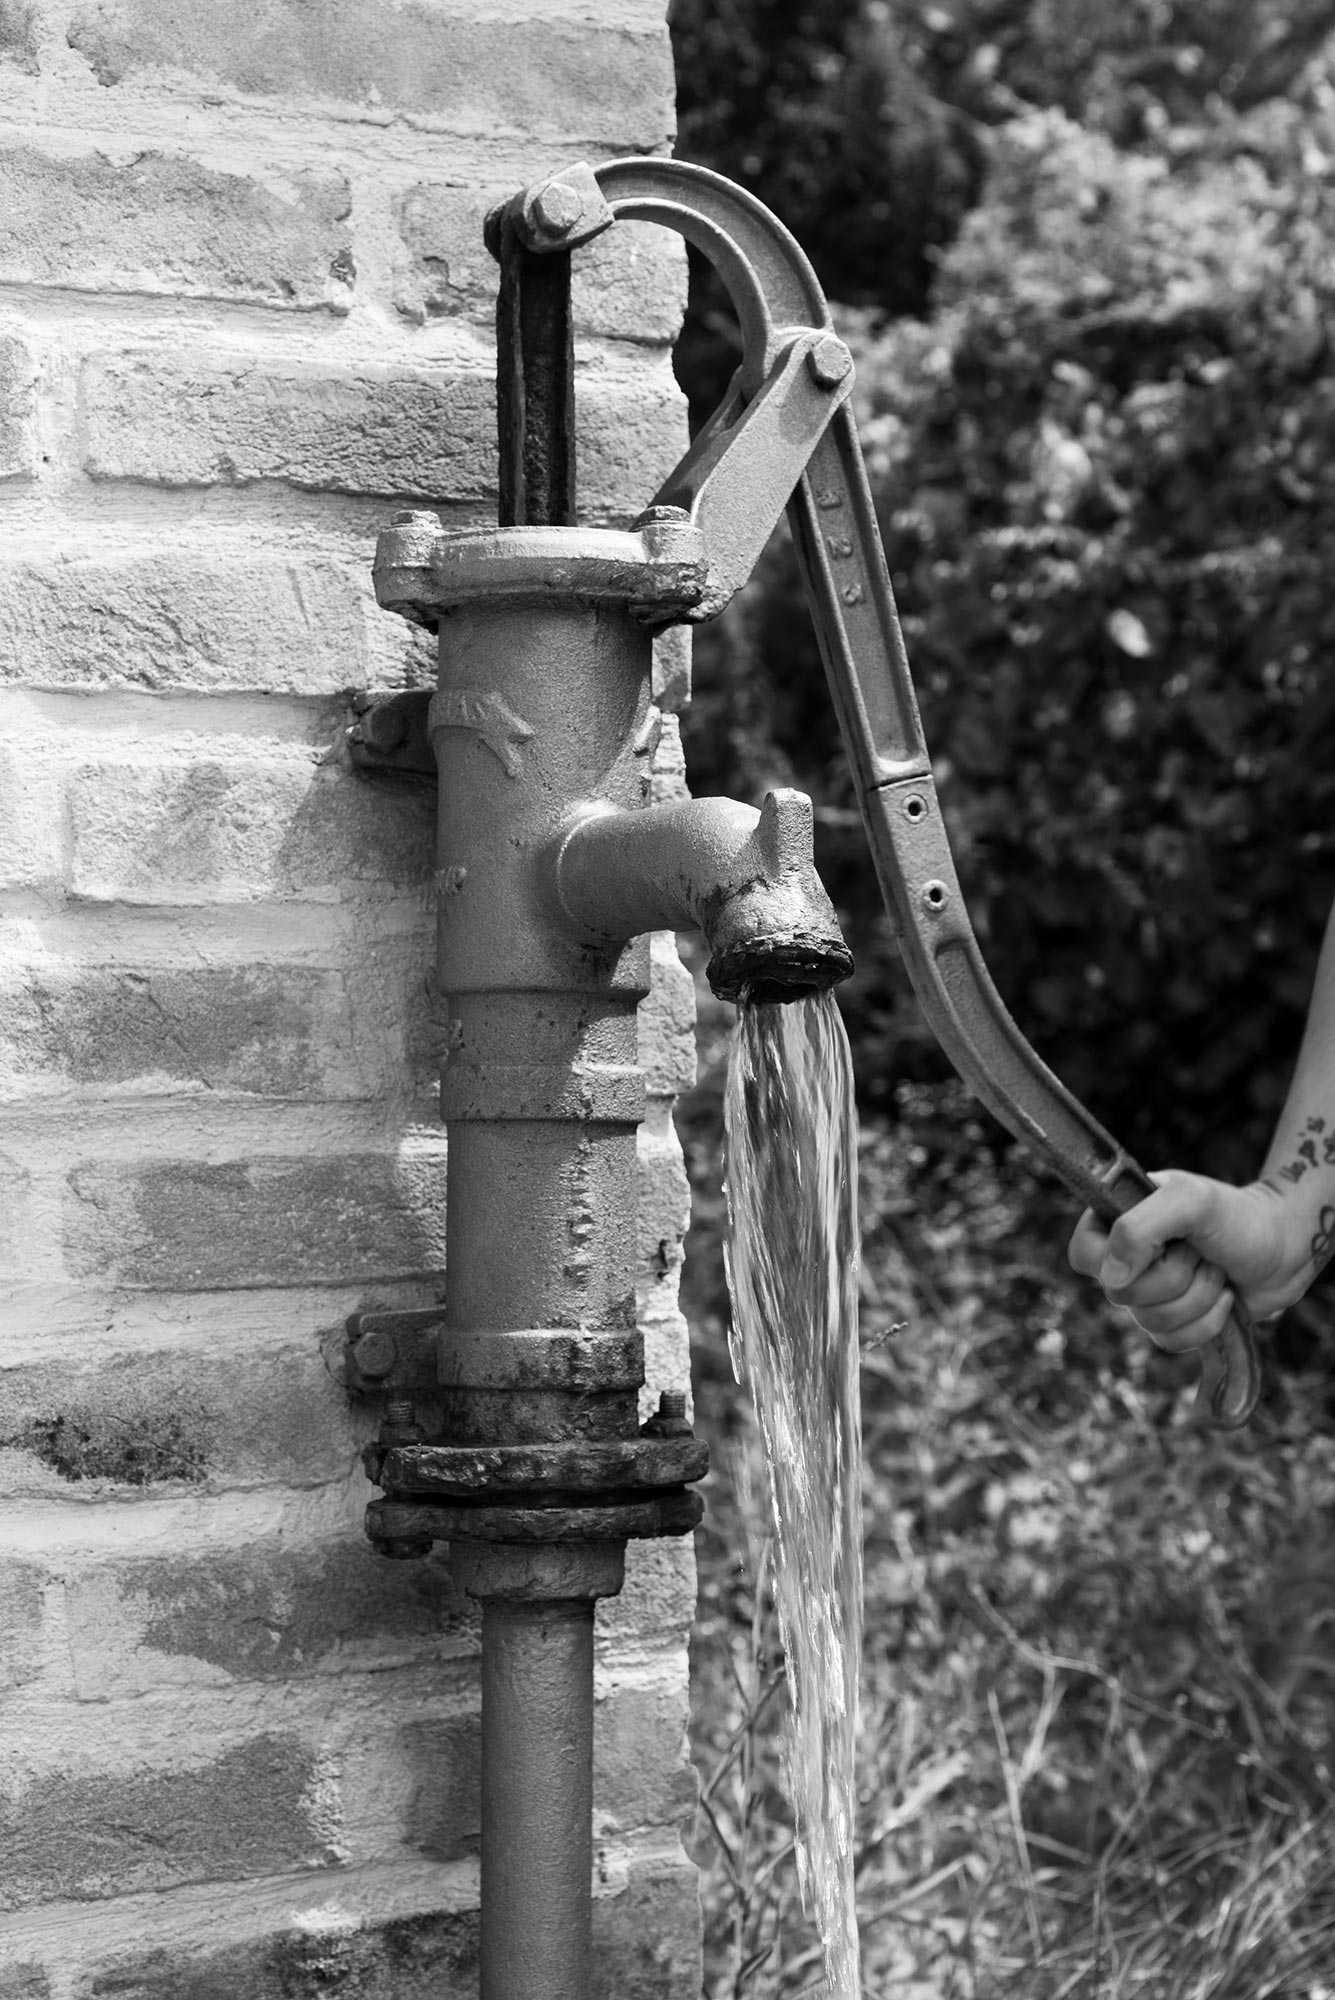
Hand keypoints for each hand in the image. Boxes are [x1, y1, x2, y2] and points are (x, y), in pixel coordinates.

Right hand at [1068, 1171, 1293, 1349]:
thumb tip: (1111, 1280)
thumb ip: (1139, 1228)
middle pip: (1121, 1295)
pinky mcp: (1172, 1323)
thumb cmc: (1238, 1217)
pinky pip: (1170, 1343)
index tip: (1155, 1250)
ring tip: (1216, 1270)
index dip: (1113, 1262)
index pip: (1082, 1254)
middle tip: (1200, 1251)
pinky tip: (1223, 1298)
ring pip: (1148, 1322)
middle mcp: (1126, 1258)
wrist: (1285, 1250)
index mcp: (1118, 1219)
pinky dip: (1206, 1324)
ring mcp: (1148, 1293)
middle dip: (1175, 1277)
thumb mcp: (1190, 1201)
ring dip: (1197, 1298)